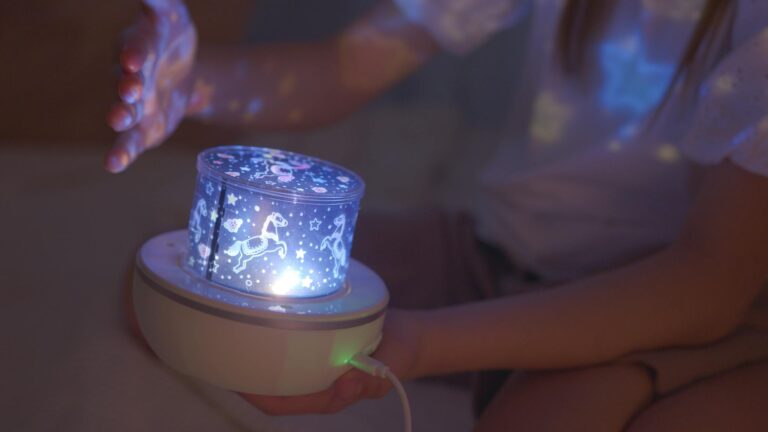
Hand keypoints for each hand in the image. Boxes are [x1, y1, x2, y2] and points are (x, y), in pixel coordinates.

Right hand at [105, 0, 196, 172]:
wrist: (182, 73)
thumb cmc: (172, 38)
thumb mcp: (172, 17)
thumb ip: (160, 2)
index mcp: (136, 48)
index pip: (135, 49)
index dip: (134, 54)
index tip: (134, 60)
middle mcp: (129, 77)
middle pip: (127, 82)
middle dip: (128, 87)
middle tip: (130, 92)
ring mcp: (133, 105)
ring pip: (123, 113)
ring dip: (120, 117)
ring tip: (118, 121)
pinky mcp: (141, 129)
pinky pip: (129, 142)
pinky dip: (121, 153)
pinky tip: (112, 165)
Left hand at [241, 308, 425, 414]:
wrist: (408, 338)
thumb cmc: (397, 355)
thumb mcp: (388, 369)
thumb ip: (369, 380)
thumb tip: (347, 387)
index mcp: (327, 396)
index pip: (281, 403)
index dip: (255, 395)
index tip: (232, 379)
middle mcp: (315, 383)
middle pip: (271, 388)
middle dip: (245, 376)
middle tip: (220, 351)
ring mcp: (315, 366)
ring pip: (277, 369)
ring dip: (256, 358)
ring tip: (231, 335)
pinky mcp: (318, 347)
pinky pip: (290, 348)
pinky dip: (274, 340)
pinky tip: (261, 323)